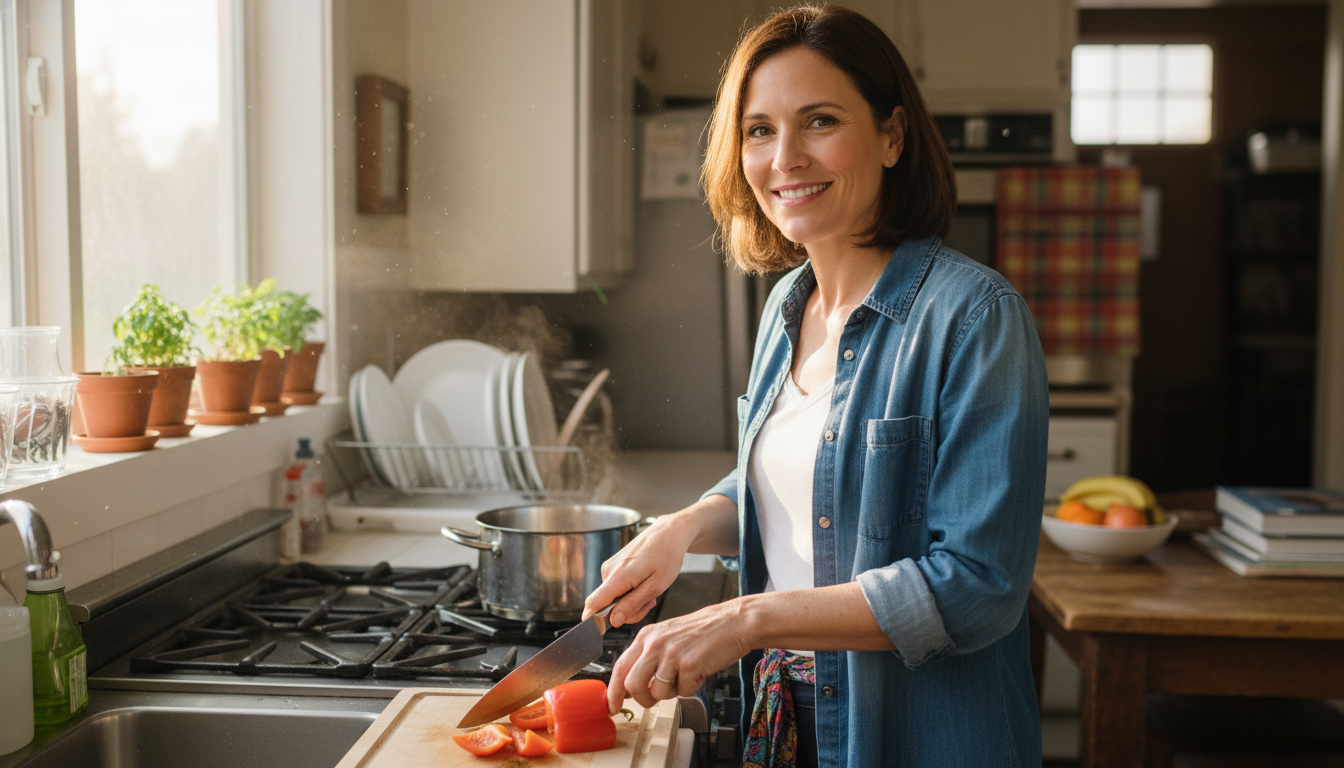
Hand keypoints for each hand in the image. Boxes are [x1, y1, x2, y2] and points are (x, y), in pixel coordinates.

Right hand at [582, 514, 693, 628]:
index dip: (593, 621)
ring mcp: (609, 567)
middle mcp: (608, 571)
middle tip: (649, 603)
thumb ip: (632, 604)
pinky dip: (629, 592)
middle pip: (606, 606)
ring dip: (631, 601)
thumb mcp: (656, 587)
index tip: (602, 630)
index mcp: (618, 576)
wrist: (668, 533)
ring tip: (650, 590)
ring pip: (613, 598)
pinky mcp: (613, 566)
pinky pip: (615, 589)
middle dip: (627, 611)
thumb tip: (613, 621)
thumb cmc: (667, 557)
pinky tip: (643, 583)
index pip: (593, 604)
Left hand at [607, 598, 751, 713]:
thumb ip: (648, 657)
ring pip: (656, 692)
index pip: (620, 667)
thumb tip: (633, 686)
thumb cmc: (702, 632)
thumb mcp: (667, 637)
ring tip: (683, 677)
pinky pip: (683, 691)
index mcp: (646, 636)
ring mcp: (671, 653)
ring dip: (670, 693)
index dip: (613, 691)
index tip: (612, 706)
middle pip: (632, 684)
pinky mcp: (689, 663)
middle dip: (641, 699)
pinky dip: (691, 687)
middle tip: (653, 700)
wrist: (732, 622)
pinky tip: (699, 671)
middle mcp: (655, 643)